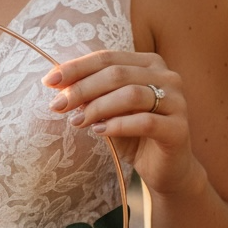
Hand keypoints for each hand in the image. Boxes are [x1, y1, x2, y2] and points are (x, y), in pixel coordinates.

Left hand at [42, 49, 203, 196]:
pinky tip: (99, 131)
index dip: (77, 68)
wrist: (166, 169)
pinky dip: (118, 125)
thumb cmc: (134, 136)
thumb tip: (57, 85)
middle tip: (58, 105)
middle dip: (82, 89)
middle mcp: (167, 78)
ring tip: (76, 121)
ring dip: (98, 107)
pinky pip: (145, 122)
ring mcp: (177, 102)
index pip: (108, 58)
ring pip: (131, 95)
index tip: (48, 81)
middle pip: (117, 74)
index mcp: (149, 64)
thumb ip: (92, 95)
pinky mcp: (179, 129)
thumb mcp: (109, 111)